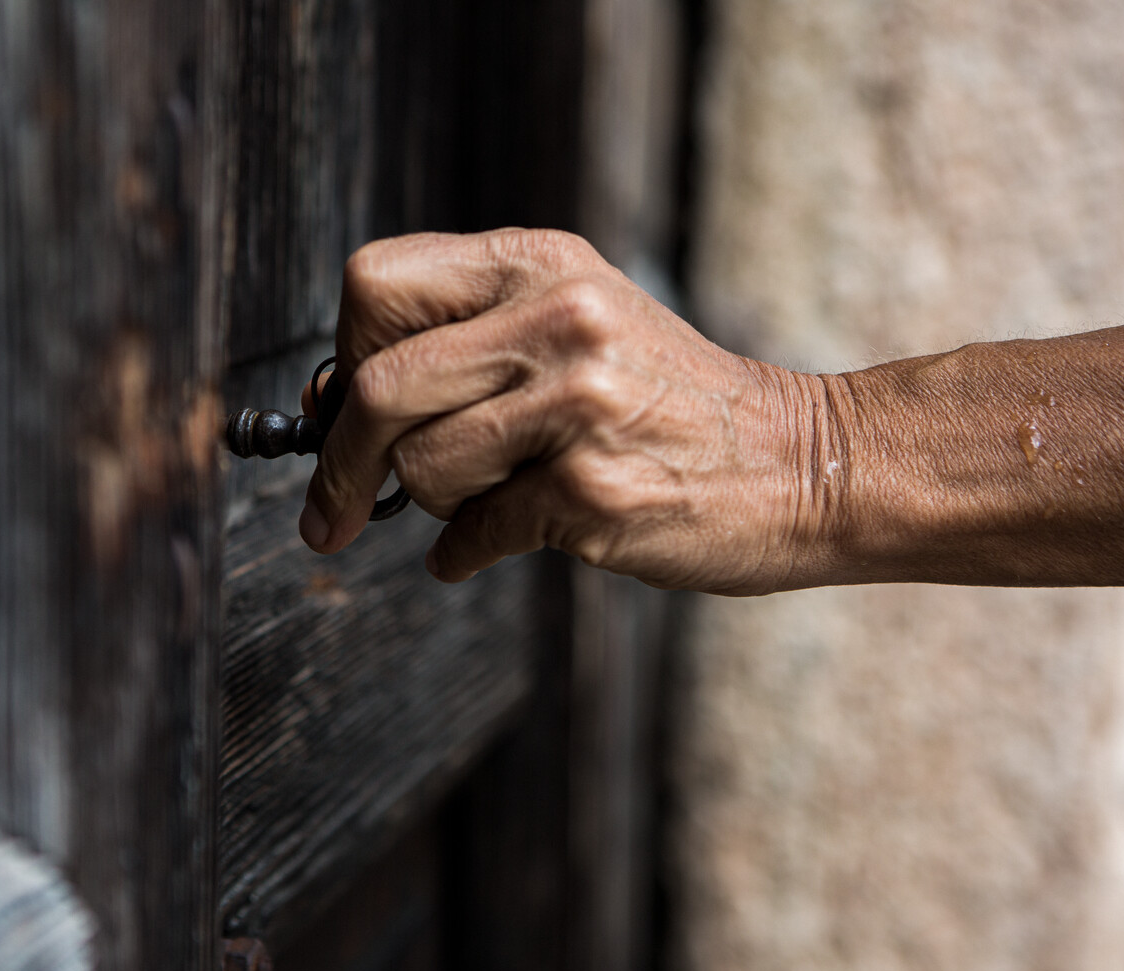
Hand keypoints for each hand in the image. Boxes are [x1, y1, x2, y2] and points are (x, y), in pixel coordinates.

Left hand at [299, 228, 837, 593]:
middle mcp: (557, 319)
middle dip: (341, 463)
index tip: (344, 409)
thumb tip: (323, 405)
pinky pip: (473, 536)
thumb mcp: (571, 328)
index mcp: (539, 265)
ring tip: (499, 494)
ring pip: (422, 470)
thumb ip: (458, 347)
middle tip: (332, 512)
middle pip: (375, 386)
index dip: (345, 353)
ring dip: (438, 504)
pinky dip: (467, 554)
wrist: (800, 461)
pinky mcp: (592, 492)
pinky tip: (497, 541)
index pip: (372, 285)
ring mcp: (578, 406)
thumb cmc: (666, 401)